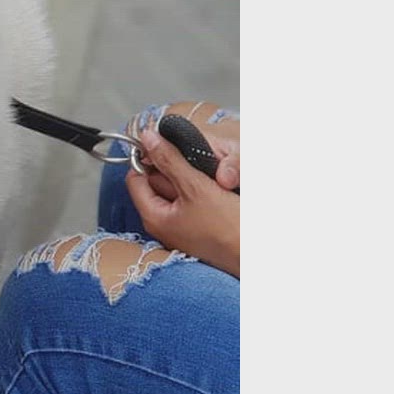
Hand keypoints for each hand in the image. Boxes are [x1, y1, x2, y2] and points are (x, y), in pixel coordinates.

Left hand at [125, 127, 239, 277]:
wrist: (257, 254)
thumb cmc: (230, 228)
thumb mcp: (196, 187)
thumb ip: (170, 161)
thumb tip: (147, 139)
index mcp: (153, 216)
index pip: (136, 177)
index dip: (148, 159)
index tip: (165, 145)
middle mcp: (164, 223)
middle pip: (158, 181)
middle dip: (176, 168)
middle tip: (197, 168)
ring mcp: (181, 225)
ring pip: (180, 187)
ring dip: (194, 177)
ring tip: (212, 181)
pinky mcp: (198, 225)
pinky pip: (195, 198)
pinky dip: (203, 189)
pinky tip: (218, 190)